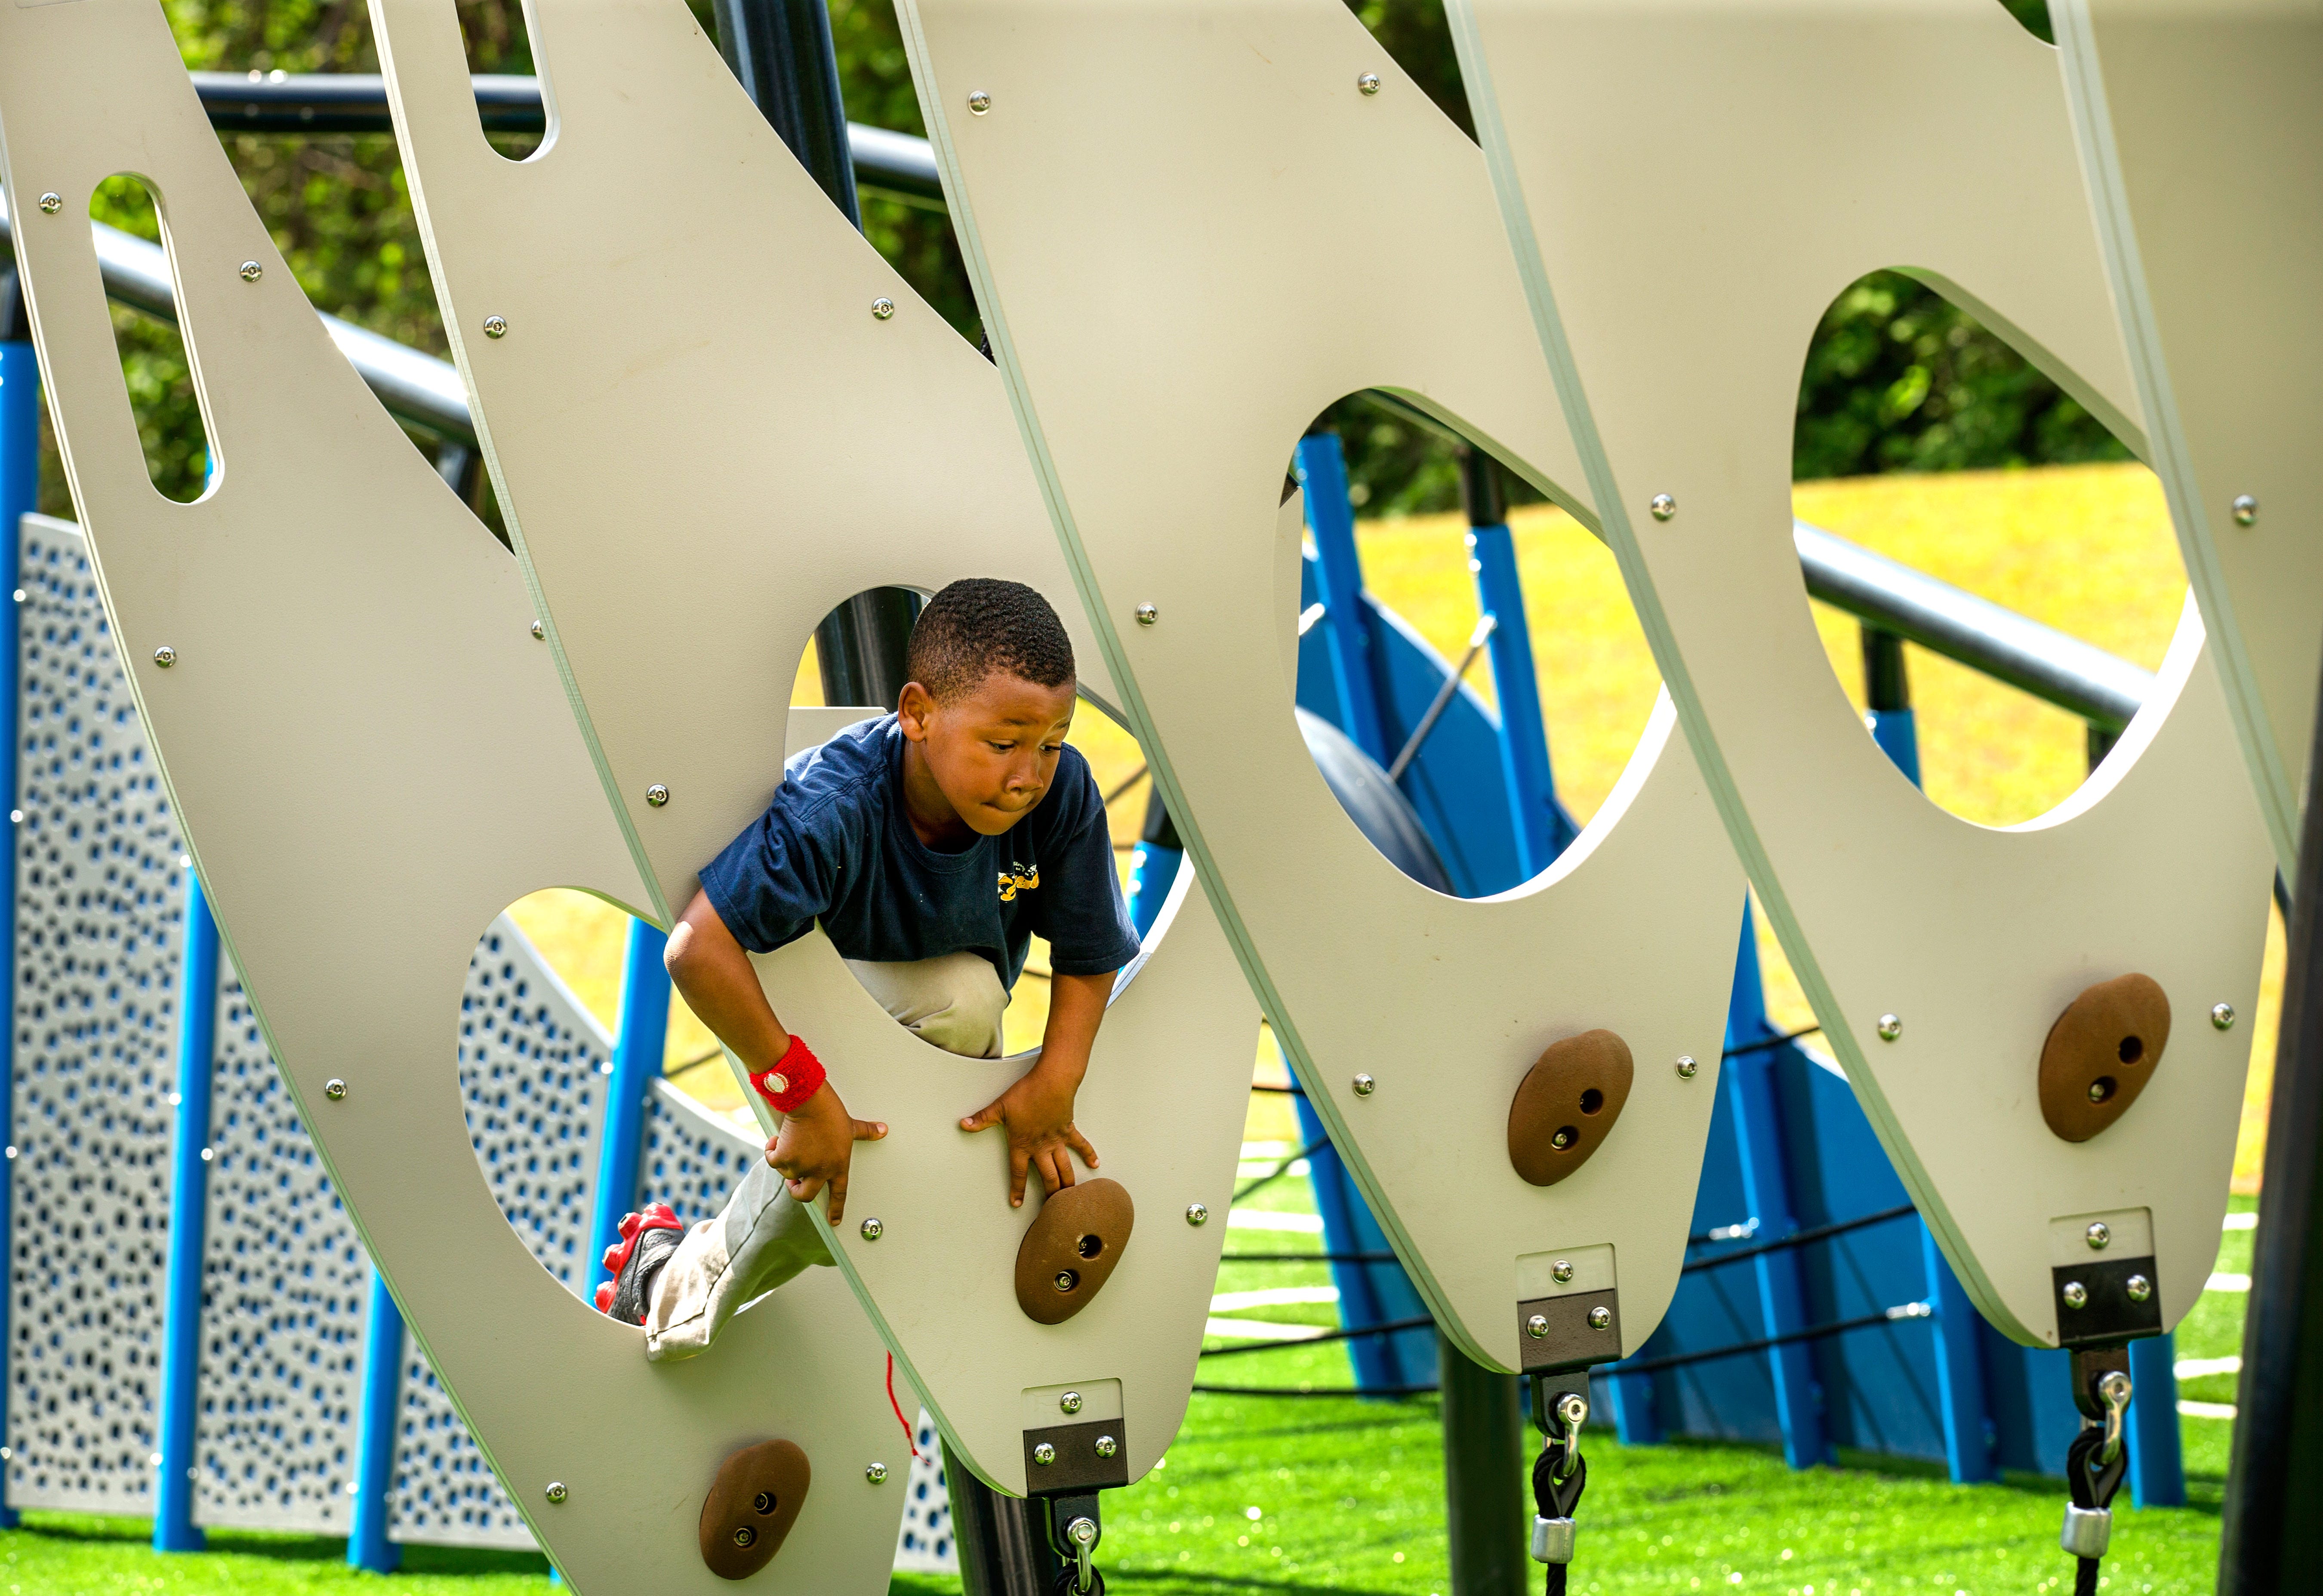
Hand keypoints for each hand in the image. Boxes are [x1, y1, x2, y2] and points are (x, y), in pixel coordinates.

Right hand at [765, 1082, 885, 1222]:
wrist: (810, 1101)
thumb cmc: (830, 1111)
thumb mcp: (851, 1125)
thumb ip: (866, 1132)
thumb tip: (882, 1130)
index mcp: (838, 1165)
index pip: (839, 1193)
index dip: (836, 1209)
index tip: (834, 1221)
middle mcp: (820, 1170)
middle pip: (806, 1196)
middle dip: (797, 1191)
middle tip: (794, 1181)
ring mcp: (802, 1166)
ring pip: (788, 1173)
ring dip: (786, 1161)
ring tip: (792, 1142)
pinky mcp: (785, 1158)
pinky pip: (774, 1161)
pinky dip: (772, 1151)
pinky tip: (777, 1141)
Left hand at [960, 1063, 1098, 1206]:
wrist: (1051, 1082)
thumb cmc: (1026, 1093)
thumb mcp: (999, 1107)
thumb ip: (982, 1119)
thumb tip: (963, 1124)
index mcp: (1022, 1145)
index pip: (1018, 1173)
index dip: (1017, 1189)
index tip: (1017, 1204)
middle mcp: (1041, 1147)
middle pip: (1047, 1177)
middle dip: (1050, 1195)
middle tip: (1052, 1208)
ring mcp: (1057, 1140)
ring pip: (1064, 1168)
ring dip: (1068, 1183)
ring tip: (1071, 1197)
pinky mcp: (1069, 1130)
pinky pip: (1081, 1145)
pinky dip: (1089, 1154)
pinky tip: (1095, 1165)